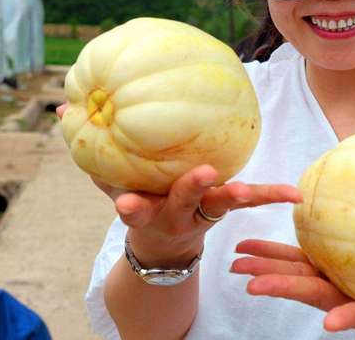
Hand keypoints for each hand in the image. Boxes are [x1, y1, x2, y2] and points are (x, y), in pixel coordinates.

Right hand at [55, 103, 301, 266]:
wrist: (165, 245)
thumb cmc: (138, 201)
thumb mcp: (112, 182)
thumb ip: (92, 149)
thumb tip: (61, 109)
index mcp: (145, 211)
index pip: (135, 209)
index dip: (130, 206)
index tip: (125, 203)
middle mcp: (176, 214)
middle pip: (183, 203)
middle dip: (190, 190)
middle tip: (203, 175)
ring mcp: (205, 212)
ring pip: (224, 204)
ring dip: (242, 196)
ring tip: (262, 192)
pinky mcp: (227, 206)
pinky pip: (251, 198)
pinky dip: (270, 195)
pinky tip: (293, 195)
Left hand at [230, 239, 354, 339]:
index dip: (347, 318)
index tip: (332, 323)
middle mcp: (343, 297)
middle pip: (312, 294)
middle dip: (282, 289)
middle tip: (250, 284)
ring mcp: (328, 284)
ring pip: (294, 278)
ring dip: (265, 270)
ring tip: (237, 263)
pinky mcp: (320, 270)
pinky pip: (292, 262)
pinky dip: (270, 256)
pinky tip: (245, 250)